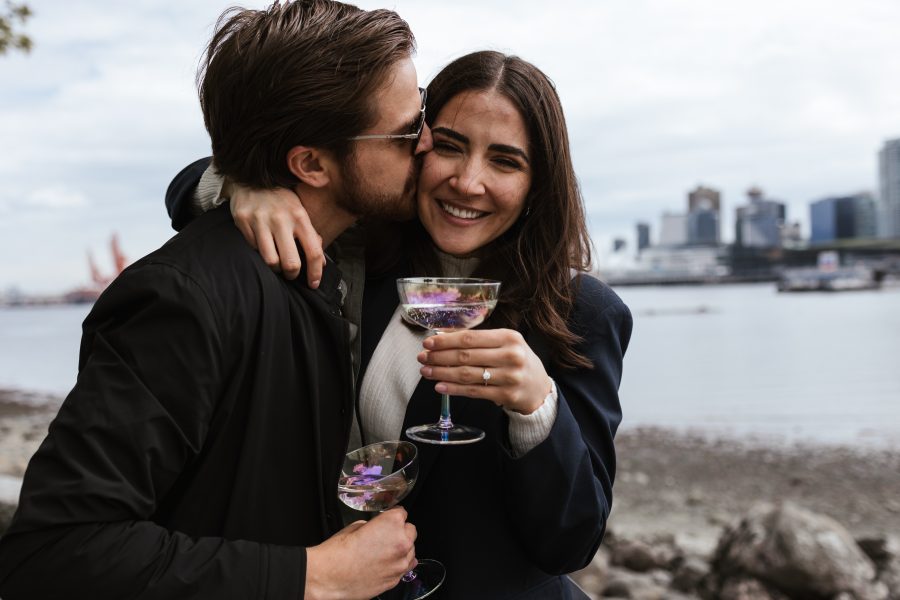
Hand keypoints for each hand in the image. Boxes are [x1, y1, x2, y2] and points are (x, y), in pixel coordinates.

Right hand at [228, 182, 324, 286]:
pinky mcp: (243, 221)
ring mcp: (260, 220)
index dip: (315, 273)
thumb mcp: (300, 212)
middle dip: (292, 274)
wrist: (251, 178)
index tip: (314, 284)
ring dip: (275, 268)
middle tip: (291, 274)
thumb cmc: (280, 200)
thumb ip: (311, 235)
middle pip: (291, 263)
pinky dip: (259, 253)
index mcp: (300, 217)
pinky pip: (253, 249)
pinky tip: (262, 245)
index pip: (313, 252)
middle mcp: (281, 219)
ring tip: (277, 263)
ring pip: (270, 261)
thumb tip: (322, 262)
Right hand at [305, 507, 416, 599]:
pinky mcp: (396, 579)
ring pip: (411, 550)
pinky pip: (406, 567)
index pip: (402, 513)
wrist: (329, 577)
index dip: (393, 515)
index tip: (388, 518)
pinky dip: (399, 563)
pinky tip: (387, 563)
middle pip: (411, 530)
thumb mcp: (356, 525)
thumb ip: (374, 525)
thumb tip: (379, 528)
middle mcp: (402, 542)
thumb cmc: (339, 552)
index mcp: (392, 524)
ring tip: (383, 551)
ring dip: (401, 548)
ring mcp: (400, 563)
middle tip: (385, 535)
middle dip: (400, 531)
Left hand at [418, 329, 551, 414]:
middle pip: (466, 356)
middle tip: (422, 357)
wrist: (538, 387)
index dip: (446, 341)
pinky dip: (454, 389)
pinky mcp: (506, 395)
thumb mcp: (505, 343)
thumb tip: (443, 339)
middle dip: (440, 357)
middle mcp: (510, 356)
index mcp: (509, 337)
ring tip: (426, 371)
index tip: (428, 342)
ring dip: (442, 373)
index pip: (470, 338)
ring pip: (467, 374)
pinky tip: (440, 386)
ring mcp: (509, 377)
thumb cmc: (517, 360)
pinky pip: (474, 391)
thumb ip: (479, 341)